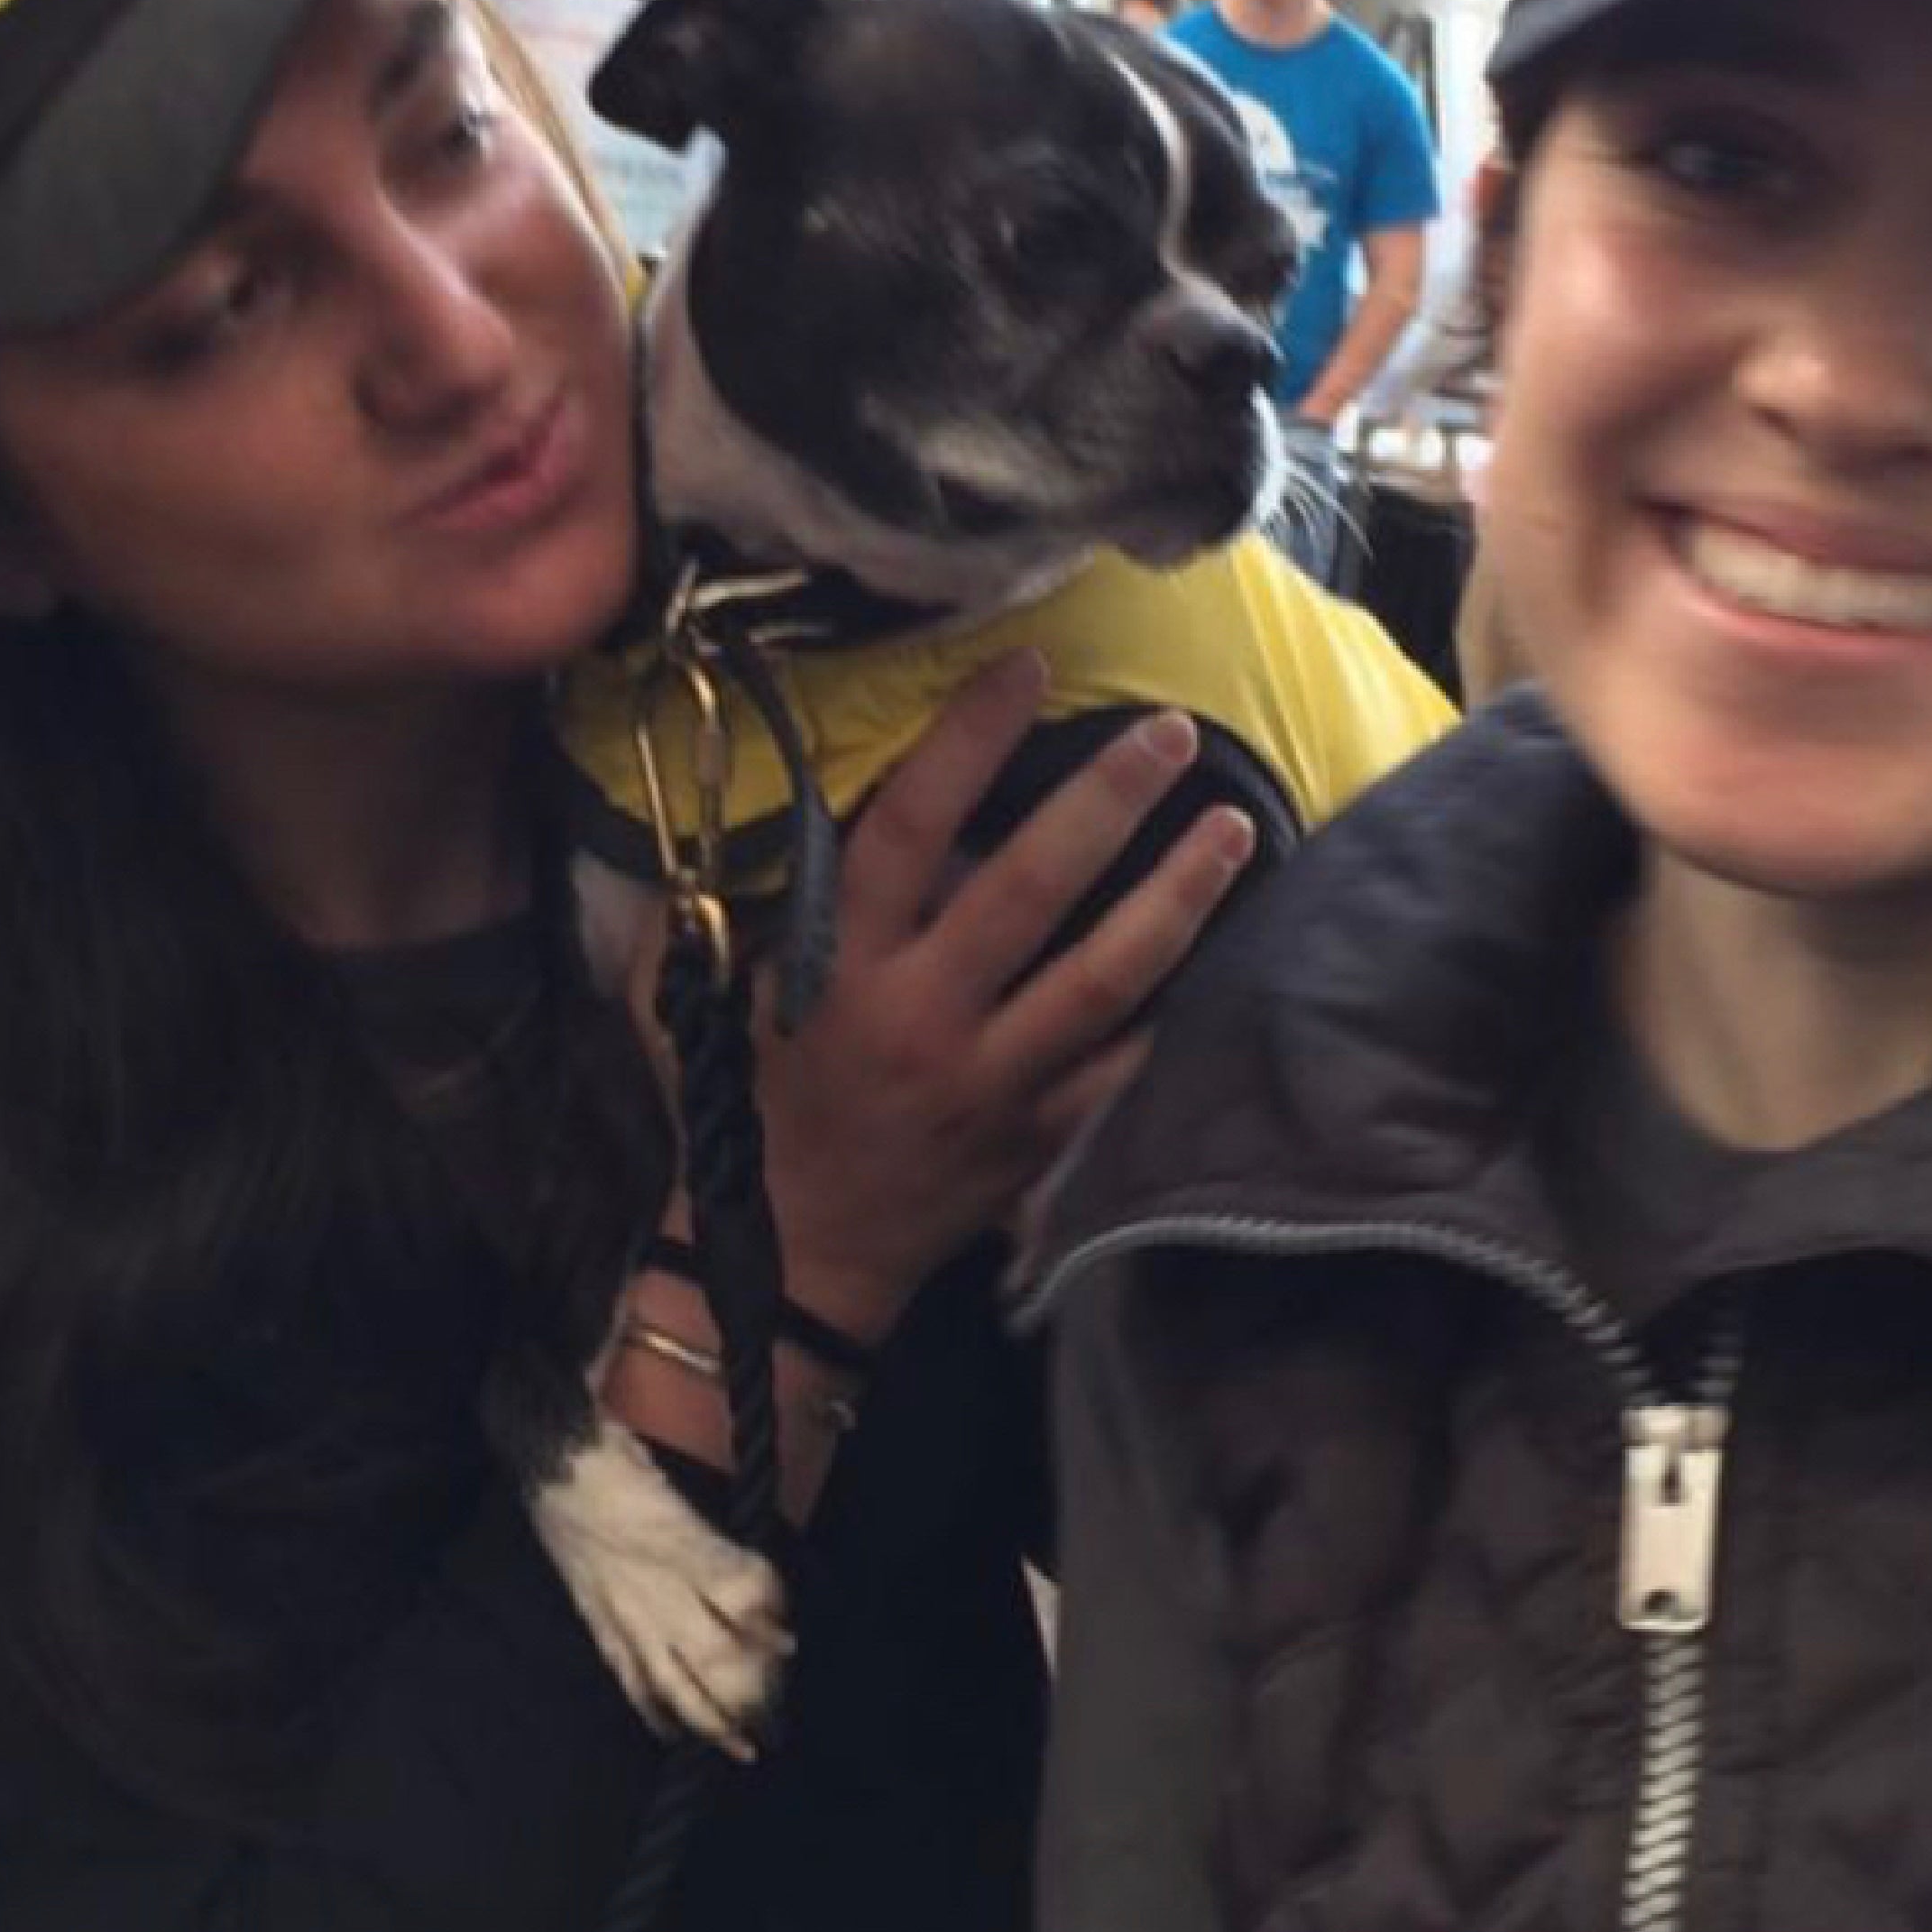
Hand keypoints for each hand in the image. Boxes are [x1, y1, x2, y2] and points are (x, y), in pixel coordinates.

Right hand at [751, 652, 1252, 1337]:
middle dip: (1108, 803)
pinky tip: (1229, 947)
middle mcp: (925, 1019)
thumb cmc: (744, 1114)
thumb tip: (720, 798)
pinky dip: (1176, 1008)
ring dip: (1175, 897)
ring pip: (1105, 978)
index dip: (969, 741)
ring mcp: (994, 1084)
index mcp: (841, 971)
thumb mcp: (698, 1004)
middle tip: (1173, 733)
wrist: (794, 1263)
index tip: (1028, 669)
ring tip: (1234, 825)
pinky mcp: (1040, 1139)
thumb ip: (714, 908)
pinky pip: (1124, 1067)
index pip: (910, 829)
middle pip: (1031, 890)